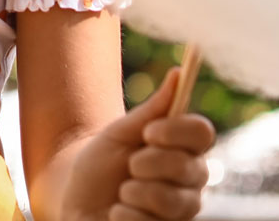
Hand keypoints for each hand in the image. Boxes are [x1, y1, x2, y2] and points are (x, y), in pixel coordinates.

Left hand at [61, 68, 216, 220]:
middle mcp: (191, 183)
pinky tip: (117, 214)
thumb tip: (178, 73)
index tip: (148, 132)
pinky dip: (126, 216)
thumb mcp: (119, 134)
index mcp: (184, 150)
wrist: (75, 199)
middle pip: (192, 167)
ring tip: (122, 192)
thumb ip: (151, 110)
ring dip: (137, 192)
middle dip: (150, 163)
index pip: (202, 133)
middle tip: (130, 165)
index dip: (177, 131)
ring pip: (174, 201)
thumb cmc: (100, 164)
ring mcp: (181, 212)